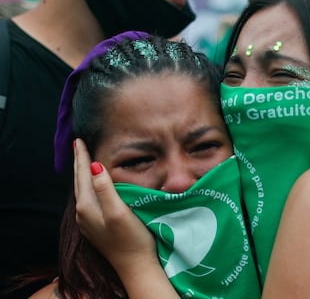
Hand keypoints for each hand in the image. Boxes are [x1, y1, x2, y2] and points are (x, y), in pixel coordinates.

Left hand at [73, 138, 178, 297]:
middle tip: (78, 145)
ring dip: (82, 174)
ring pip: (82, 191)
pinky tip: (93, 185)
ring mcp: (88, 221)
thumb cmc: (130, 238)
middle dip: (79, 163)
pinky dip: (88, 186)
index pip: (82, 175)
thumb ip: (105, 189)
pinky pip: (88, 199)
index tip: (79, 140)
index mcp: (86, 206)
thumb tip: (95, 165)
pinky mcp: (96, 226)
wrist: (135, 265)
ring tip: (83, 161)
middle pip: (79, 182)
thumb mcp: (118, 211)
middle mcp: (83, 213)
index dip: (81, 157)